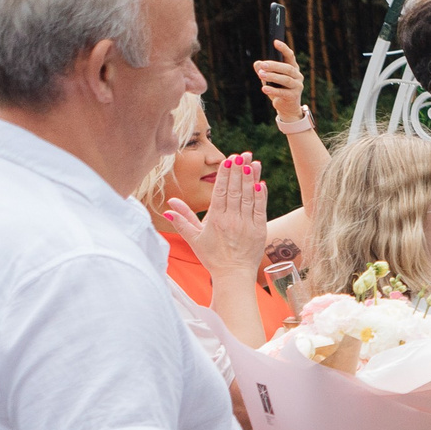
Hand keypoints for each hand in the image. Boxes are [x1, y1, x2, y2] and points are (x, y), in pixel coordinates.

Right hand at [162, 155, 268, 279]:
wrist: (233, 275)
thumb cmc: (212, 257)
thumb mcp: (194, 238)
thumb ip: (183, 220)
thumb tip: (169, 206)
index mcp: (215, 219)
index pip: (220, 192)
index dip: (225, 175)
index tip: (228, 160)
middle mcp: (232, 219)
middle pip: (235, 190)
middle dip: (239, 170)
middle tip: (242, 154)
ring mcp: (247, 224)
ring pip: (249, 196)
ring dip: (251, 178)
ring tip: (252, 162)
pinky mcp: (259, 230)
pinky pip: (261, 208)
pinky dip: (261, 195)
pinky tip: (261, 182)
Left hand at [253, 40, 305, 127]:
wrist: (286, 107)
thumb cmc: (277, 89)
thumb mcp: (268, 78)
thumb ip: (263, 70)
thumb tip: (257, 64)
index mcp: (292, 68)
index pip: (290, 56)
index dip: (283, 49)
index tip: (275, 42)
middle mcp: (297, 76)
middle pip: (287, 68)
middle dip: (274, 65)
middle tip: (262, 64)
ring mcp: (297, 86)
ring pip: (286, 79)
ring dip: (272, 76)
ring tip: (261, 75)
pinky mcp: (294, 97)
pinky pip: (283, 92)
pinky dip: (273, 90)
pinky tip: (264, 89)